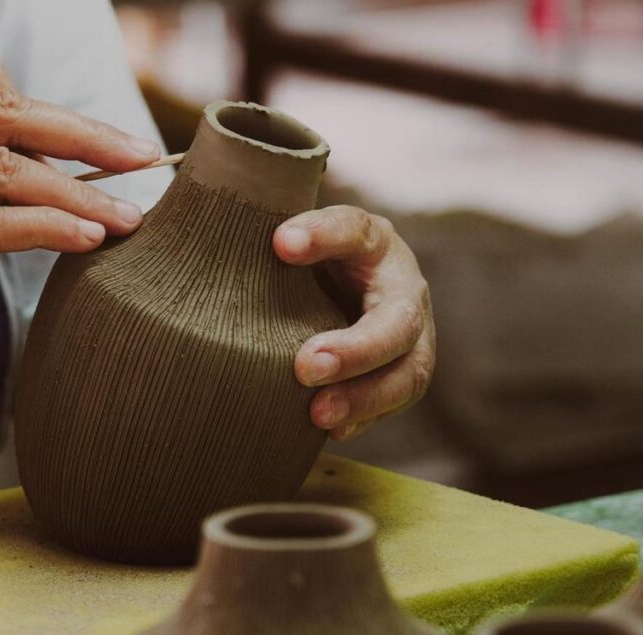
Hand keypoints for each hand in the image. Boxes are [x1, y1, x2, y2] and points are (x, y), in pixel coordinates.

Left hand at [273, 206, 435, 440]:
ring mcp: (411, 338)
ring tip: (319, 415)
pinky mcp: (400, 374)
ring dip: (363, 398)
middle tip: (306, 367)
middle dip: (356, 350)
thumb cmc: (309, 259)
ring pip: (407, 374)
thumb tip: (280, 241)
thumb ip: (288, 234)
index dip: (322, 236)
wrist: (335, 285)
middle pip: (397, 322)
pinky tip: (332, 430)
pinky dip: (363, 418)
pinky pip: (393, 402)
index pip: (354, 231)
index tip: (281, 243)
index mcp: (374, 242)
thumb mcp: (298, 236)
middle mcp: (403, 290)